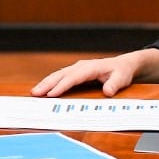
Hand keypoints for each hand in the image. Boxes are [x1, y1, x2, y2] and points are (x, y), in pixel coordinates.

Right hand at [31, 49, 158, 97]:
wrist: (123, 65)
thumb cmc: (121, 71)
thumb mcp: (122, 78)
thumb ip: (115, 84)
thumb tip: (107, 92)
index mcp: (90, 67)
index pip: (73, 77)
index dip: (62, 86)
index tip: (51, 94)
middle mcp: (81, 66)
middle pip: (61, 74)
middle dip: (47, 84)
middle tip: (35, 93)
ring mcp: (77, 68)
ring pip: (58, 75)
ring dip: (46, 83)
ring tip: (34, 92)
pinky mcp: (75, 73)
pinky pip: (61, 77)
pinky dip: (51, 82)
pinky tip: (44, 89)